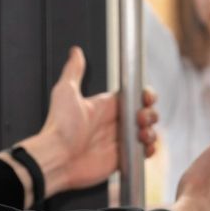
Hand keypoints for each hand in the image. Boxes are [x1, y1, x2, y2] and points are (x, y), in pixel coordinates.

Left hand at [17, 48, 159, 199]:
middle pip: (144, 114)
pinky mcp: (121, 159)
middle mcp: (114, 123)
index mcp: (106, 106)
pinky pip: (143, 154)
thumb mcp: (66, 92)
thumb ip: (74, 71)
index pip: (134, 97)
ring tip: (143, 134)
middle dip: (151, 114)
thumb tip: (75, 51)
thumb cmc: (60, 126)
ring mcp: (119, 141)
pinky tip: (145, 147)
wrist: (57, 158)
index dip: (145, 96)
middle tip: (141, 119)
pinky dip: (149, 150)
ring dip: (152, 132)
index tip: (146, 98)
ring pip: (147, 133)